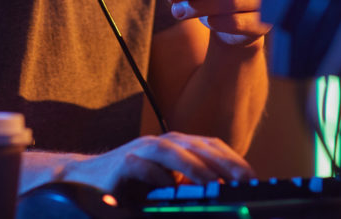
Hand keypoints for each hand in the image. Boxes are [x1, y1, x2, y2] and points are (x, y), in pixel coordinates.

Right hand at [24, 132, 254, 194]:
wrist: (88, 181)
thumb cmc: (133, 185)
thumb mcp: (168, 186)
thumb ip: (191, 188)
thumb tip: (222, 196)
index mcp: (176, 147)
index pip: (210, 146)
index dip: (232, 159)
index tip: (252, 178)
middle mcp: (161, 143)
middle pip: (196, 144)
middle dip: (221, 161)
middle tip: (243, 179)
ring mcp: (140, 150)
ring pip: (170, 150)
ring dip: (193, 165)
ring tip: (212, 182)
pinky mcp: (121, 163)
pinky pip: (140, 165)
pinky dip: (156, 175)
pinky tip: (169, 188)